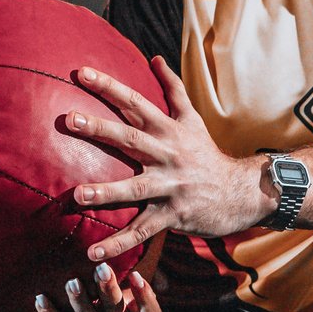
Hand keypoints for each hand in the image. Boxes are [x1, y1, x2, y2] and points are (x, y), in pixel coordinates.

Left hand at [30, 262, 159, 311]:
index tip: (137, 276)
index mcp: (128, 308)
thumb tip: (125, 229)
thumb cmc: (97, 296)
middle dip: (108, 288)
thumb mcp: (114, 286)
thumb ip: (123, 266)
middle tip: (101, 268)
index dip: (146, 299)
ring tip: (72, 282)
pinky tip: (40, 297)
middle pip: (115, 307)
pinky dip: (48, 311)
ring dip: (79, 298)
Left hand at [66, 58, 275, 260]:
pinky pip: (142, 231)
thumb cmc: (208, 155)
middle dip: (100, 129)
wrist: (242, 192)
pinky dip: (118, 244)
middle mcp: (167, 154)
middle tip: (70, 119)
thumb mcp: (192, 119)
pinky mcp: (173, 215)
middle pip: (131, 138)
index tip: (81, 73)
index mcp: (168, 130)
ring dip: (106, 192)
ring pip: (135, 188)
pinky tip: (93, 254)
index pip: (135, 102)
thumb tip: (155, 57)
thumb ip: (172, 88)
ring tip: (77, 195)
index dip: (109, 86)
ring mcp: (170, 186)